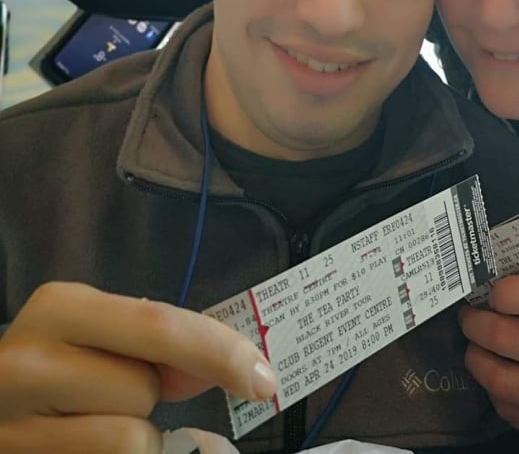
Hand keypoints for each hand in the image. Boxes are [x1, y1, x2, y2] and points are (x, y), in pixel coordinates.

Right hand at [0, 282, 276, 453]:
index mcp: (60, 307)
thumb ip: (160, 344)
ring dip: (133, 439)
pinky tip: (83, 445)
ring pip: (130, 440)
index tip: (264, 381)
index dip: (222, 352)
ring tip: (90, 424)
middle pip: (144, 389)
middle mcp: (26, 363)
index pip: (161, 326)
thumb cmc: (56, 365)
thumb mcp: (102, 337)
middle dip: (149, 396)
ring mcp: (12, 428)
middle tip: (119, 394)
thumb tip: (230, 367)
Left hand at [459, 272, 518, 436]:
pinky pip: (510, 410)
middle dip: (476, 325)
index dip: (505, 291)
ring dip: (476, 360)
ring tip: (476, 348)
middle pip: (508, 338)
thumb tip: (492, 287)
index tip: (492, 293)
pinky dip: (495, 392)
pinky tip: (499, 376)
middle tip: (471, 320)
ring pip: (501, 379)